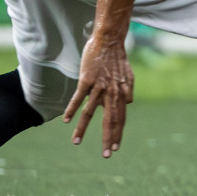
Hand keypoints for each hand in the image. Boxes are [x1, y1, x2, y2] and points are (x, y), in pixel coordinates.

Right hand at [64, 33, 135, 157]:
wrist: (110, 41)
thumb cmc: (118, 59)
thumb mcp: (129, 76)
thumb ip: (128, 91)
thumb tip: (128, 104)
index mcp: (121, 94)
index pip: (120, 118)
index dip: (118, 133)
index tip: (115, 148)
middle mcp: (111, 93)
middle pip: (109, 120)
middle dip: (107, 138)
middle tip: (106, 155)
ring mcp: (98, 87)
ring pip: (90, 112)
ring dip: (82, 129)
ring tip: (76, 143)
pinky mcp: (86, 80)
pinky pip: (78, 97)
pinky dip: (72, 109)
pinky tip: (67, 120)